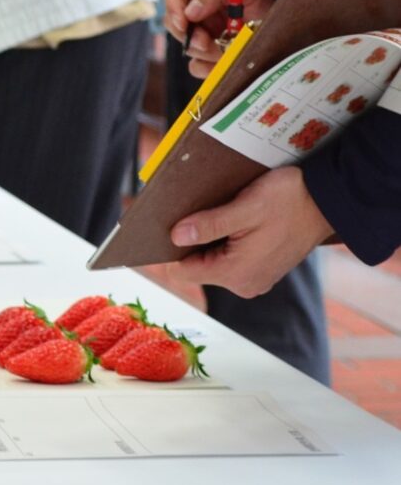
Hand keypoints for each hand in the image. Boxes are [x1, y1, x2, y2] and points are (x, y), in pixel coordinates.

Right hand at [163, 0, 275, 77]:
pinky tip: (225, 62)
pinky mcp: (211, 52)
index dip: (174, 8)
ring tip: (227, 50)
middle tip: (206, 43)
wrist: (286, 20)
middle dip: (190, 36)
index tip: (184, 24)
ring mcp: (204, 32)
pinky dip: (210, 68)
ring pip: (188, 46)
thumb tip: (190, 12)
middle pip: (175, 23)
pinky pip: (199, 65)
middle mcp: (198, 9)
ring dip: (205, 52)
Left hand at [170, 167, 334, 297]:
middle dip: (188, 241)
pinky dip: (223, 240)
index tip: (157, 228)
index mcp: (236, 274)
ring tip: (212, 212)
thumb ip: (209, 225)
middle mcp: (244, 284)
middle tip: (185, 212)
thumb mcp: (244, 208)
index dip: (167, 250)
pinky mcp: (262, 267)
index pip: (183, 271)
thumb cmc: (288, 201)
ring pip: (212, 260)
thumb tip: (176, 236)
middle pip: (196, 266)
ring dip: (207, 238)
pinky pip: (230, 257)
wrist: (327, 202)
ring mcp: (254, 277)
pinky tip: (228, 219)